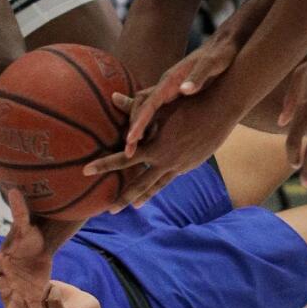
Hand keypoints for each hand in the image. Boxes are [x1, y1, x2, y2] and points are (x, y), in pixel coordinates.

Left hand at [84, 90, 233, 209]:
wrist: (220, 110)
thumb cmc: (187, 102)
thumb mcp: (159, 105)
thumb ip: (135, 107)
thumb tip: (113, 96)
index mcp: (155, 147)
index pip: (123, 159)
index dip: (104, 164)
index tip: (86, 170)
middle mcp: (166, 161)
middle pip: (140, 183)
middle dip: (124, 197)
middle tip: (109, 211)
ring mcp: (180, 166)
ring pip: (157, 186)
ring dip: (143, 197)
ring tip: (133, 207)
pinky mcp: (190, 165)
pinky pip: (171, 178)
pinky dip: (161, 185)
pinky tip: (155, 190)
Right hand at [124, 25, 240, 156]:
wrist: (224, 45)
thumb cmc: (220, 55)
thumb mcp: (212, 64)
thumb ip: (199, 76)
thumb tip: (184, 89)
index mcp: (171, 80)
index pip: (149, 103)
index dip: (139, 122)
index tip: (131, 139)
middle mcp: (166, 86)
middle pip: (140, 108)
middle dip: (133, 130)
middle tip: (129, 153)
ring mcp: (170, 90)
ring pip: (146, 111)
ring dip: (139, 129)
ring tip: (135, 152)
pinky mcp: (176, 94)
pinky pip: (157, 112)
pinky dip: (151, 125)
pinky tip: (154, 141)